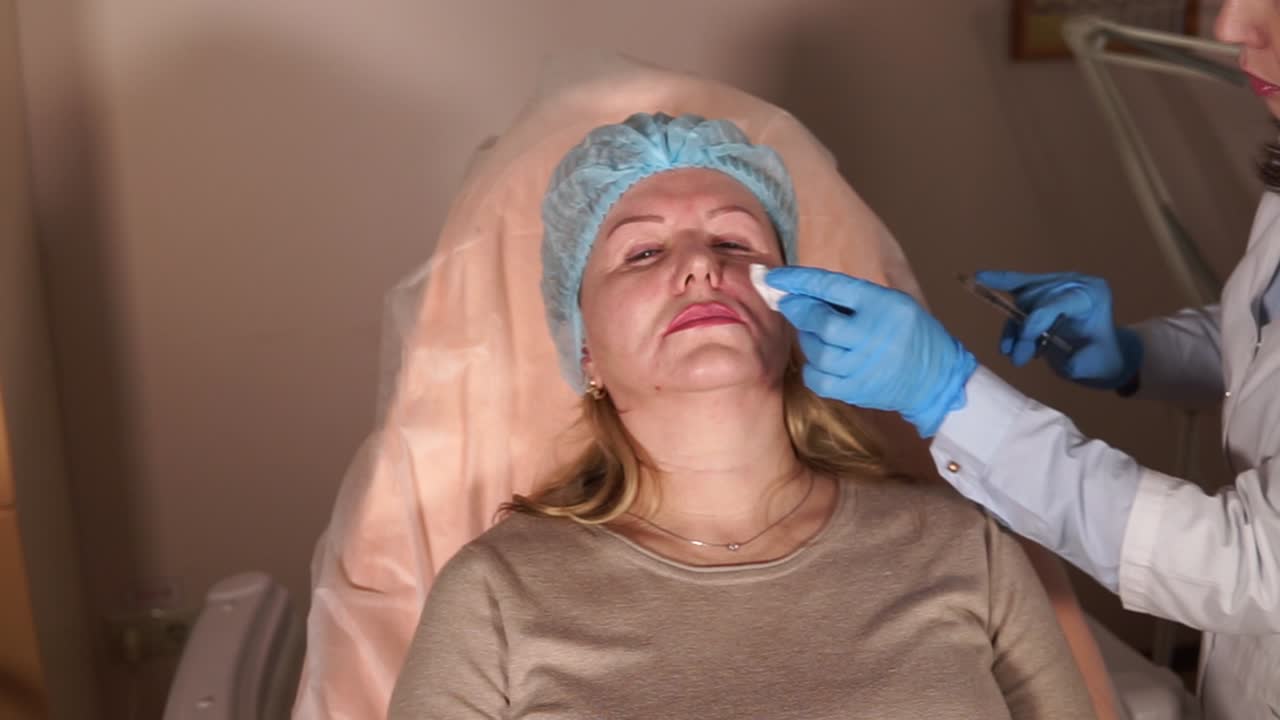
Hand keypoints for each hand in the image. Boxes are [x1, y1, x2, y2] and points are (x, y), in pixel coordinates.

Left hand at [767, 266, 976, 437]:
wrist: (936, 378)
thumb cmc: (911, 333)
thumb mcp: (891, 302)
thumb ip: (852, 297)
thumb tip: (802, 292)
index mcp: (882, 304)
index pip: (831, 286)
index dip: (798, 281)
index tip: (775, 278)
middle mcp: (872, 334)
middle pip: (820, 322)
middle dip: (798, 310)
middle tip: (789, 304)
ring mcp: (863, 365)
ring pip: (816, 351)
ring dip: (806, 339)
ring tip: (813, 332)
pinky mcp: (856, 390)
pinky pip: (818, 378)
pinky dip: (813, 367)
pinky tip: (821, 359)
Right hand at [975, 270, 1142, 388]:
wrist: (1102, 354)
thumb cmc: (1102, 359)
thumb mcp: (1096, 366)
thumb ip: (1079, 363)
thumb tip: (1057, 358)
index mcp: (1093, 295)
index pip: (1057, 302)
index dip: (1035, 322)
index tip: (1022, 346)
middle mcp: (1074, 283)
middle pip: (1036, 301)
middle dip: (1023, 332)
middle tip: (1019, 359)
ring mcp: (1056, 282)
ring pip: (1022, 300)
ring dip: (1012, 327)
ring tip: (1010, 352)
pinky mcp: (1041, 288)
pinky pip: (1017, 282)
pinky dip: (999, 281)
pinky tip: (979, 277)